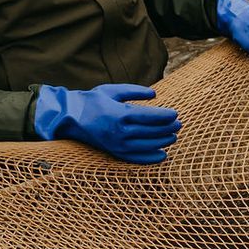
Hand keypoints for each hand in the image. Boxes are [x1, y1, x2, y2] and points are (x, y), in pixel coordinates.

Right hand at [32, 83, 179, 162]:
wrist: (69, 118)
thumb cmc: (92, 101)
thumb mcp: (112, 90)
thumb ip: (134, 91)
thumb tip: (154, 94)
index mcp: (120, 114)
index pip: (151, 117)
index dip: (166, 116)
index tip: (176, 114)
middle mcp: (120, 131)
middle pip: (152, 131)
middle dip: (168, 128)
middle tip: (179, 124)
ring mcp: (118, 144)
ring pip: (148, 145)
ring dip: (163, 141)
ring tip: (173, 136)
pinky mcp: (115, 152)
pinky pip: (137, 158)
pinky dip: (151, 158)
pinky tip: (163, 154)